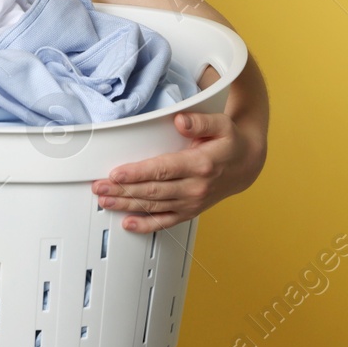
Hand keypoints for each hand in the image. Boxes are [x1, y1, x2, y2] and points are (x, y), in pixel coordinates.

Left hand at [91, 109, 264, 232]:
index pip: (162, 170)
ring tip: (105, 201)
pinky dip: (146, 225)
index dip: (137, 173)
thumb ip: (200, 122)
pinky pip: (165, 222)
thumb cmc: (230, 143)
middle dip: (123, 190)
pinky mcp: (190, 211)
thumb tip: (180, 121)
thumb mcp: (221, 124)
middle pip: (152, 190)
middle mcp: (195, 187)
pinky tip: (128, 224)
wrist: (247, 165)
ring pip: (154, 206)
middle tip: (100, 187)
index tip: (116, 174)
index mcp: (200, 164)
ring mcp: (192, 202)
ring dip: (127, 205)